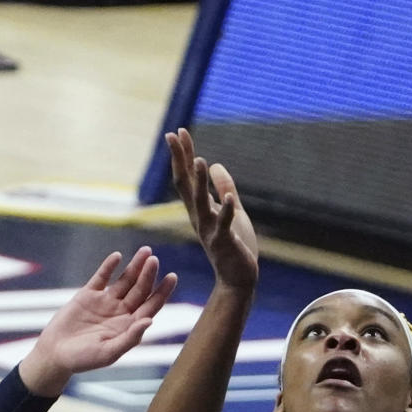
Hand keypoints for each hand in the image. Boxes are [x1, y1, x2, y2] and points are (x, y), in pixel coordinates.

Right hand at [19, 247, 176, 397]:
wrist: (54, 354)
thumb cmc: (83, 359)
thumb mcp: (108, 353)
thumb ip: (130, 338)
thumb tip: (149, 321)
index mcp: (129, 326)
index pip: (151, 306)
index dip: (162, 292)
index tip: (172, 277)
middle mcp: (121, 312)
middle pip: (140, 289)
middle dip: (148, 274)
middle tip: (154, 259)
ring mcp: (105, 302)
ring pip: (124, 280)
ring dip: (134, 266)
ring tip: (146, 251)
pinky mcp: (87, 295)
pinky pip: (101, 277)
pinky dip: (109, 266)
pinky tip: (117, 256)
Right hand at [167, 127, 258, 292]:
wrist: (238, 279)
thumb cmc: (234, 247)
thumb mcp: (232, 211)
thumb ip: (224, 188)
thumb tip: (216, 165)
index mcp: (199, 210)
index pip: (186, 178)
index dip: (182, 155)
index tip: (177, 132)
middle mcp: (199, 217)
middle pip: (185, 184)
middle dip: (180, 160)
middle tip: (174, 136)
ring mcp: (209, 230)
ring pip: (200, 202)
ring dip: (199, 182)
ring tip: (199, 159)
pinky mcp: (224, 242)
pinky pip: (223, 224)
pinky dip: (224, 210)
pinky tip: (226, 197)